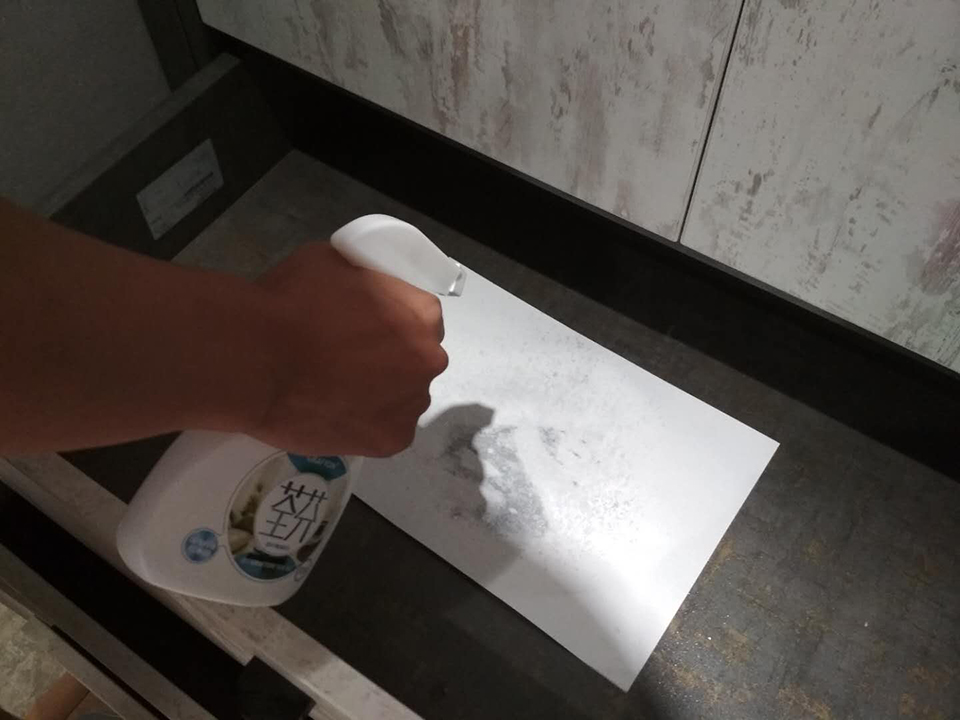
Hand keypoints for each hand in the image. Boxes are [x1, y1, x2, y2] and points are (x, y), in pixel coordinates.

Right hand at [248, 242, 447, 455]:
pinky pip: (383, 431)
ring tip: (334, 391)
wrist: (256, 359)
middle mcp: (428, 360)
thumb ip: (363, 279)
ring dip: (379, 395)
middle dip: (389, 360)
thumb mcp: (333, 262)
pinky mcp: (390, 442)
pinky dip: (364, 426)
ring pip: (402, 399)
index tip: (364, 328)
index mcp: (422, 314)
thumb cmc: (291, 303)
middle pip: (415, 360)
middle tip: (345, 361)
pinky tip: (335, 416)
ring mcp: (411, 404)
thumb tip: (358, 293)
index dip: (392, 322)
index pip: (419, 317)